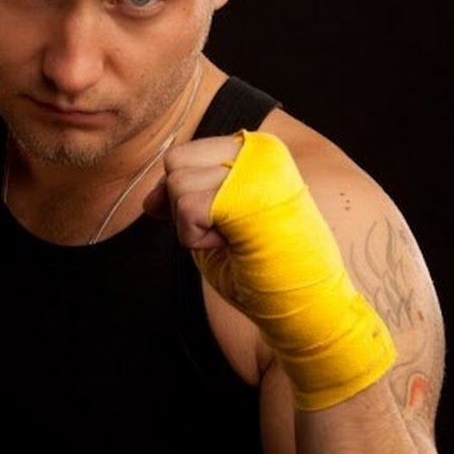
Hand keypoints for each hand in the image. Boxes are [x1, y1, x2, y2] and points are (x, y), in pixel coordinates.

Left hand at [148, 130, 395, 409]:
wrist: (304, 303)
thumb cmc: (265, 270)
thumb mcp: (216, 225)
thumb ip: (184, 201)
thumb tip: (149, 202)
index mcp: (258, 151)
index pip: (183, 156)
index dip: (180, 195)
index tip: (213, 225)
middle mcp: (260, 150)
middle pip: (174, 164)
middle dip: (185, 208)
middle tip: (229, 232)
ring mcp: (255, 168)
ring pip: (176, 186)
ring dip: (194, 227)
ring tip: (236, 239)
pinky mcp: (246, 194)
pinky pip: (185, 210)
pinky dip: (198, 239)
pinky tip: (233, 246)